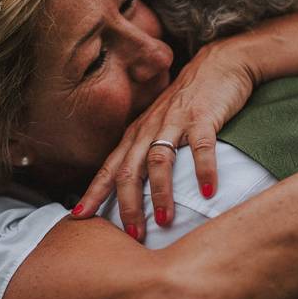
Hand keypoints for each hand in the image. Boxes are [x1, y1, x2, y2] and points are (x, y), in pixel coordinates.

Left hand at [72, 41, 255, 241]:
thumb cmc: (188, 101)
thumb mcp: (160, 125)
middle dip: (127, 204)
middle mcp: (149, 128)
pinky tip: (207, 191)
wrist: (219, 64)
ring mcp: (175, 121)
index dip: (93, 192)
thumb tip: (136, 191)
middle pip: (129, 169)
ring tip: (164, 220)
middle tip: (132, 234)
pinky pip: (200, 147)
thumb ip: (147, 152)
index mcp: (136, 134)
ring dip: (160, 192)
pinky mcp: (202, 116)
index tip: (78, 217)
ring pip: (159, 160)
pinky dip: (203, 170)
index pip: (109, 167)